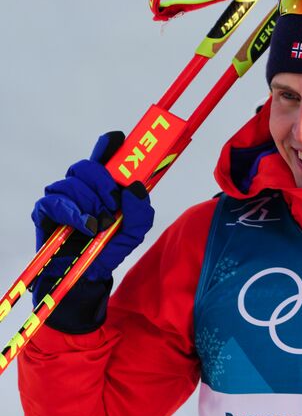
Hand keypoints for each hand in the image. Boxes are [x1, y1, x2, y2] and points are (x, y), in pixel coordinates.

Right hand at [29, 133, 155, 332]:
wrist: (86, 275)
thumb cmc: (109, 247)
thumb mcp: (135, 231)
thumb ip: (142, 210)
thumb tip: (135, 187)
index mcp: (104, 184)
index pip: (104, 154)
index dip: (110, 144)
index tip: (120, 141)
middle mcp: (82, 186)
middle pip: (89, 166)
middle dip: (105, 184)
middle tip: (115, 204)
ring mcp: (62, 197)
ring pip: (73, 183)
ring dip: (91, 204)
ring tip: (100, 224)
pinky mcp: (45, 211)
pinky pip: (56, 202)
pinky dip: (75, 214)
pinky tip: (87, 226)